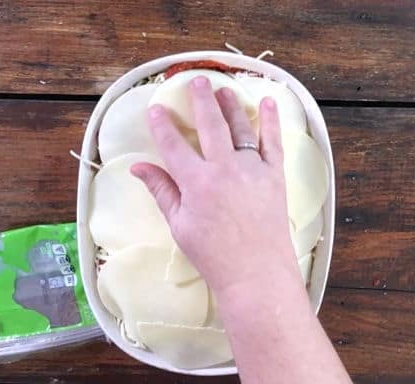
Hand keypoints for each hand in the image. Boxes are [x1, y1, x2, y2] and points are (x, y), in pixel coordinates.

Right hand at [132, 76, 299, 295]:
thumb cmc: (213, 254)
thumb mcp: (179, 224)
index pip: (174, 144)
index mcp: (196, 182)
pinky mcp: (275, 176)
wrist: (256, 273)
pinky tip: (268, 103)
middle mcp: (225, 168)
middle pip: (210, 124)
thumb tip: (138, 167)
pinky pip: (274, 141)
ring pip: (241, 127)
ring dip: (231, 105)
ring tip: (224, 88)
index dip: (162, 124)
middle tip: (196, 80)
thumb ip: (162, 190)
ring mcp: (253, 170)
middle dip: (201, 99)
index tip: (156, 108)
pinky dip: (271, 120)